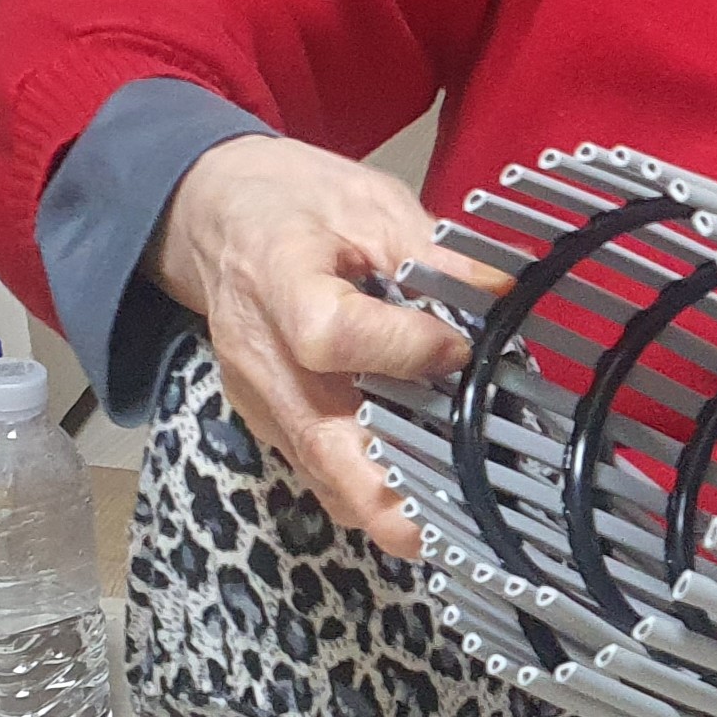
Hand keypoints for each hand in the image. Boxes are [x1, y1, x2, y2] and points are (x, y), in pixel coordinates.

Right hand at [152, 134, 504, 560]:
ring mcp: (260, 400)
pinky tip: (426, 479)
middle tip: (457, 513)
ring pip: (322, 474)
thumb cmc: (297, 206)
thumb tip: (499, 291)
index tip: (460, 344)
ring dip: (388, 501)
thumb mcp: (367, 202)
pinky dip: (372, 486)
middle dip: (389, 494)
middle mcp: (260, 356)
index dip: (402, 349)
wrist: (217, 219)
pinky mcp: (269, 422)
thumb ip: (431, 251)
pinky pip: (320, 470)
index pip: (331, 335)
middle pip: (318, 443)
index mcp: (278, 280)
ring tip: (458, 503)